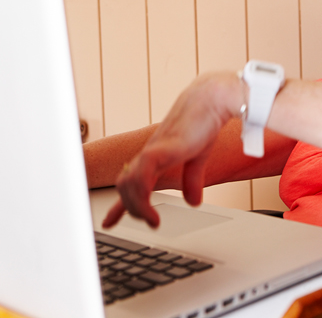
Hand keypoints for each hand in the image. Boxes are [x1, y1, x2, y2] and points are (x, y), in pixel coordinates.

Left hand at [102, 72, 242, 228]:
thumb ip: (192, 179)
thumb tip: (193, 201)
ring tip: (153, 220)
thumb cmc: (204, 121)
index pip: (130, 181)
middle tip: (149, 222)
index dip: (119, 204)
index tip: (109, 221)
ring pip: (128, 183)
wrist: (213, 99)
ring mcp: (153, 150)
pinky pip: (140, 176)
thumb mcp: (198, 157)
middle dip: (129, 208)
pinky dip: (142, 196)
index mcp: (156, 155)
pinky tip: (152, 209)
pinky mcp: (160, 149)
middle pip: (124, 184)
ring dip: (136, 206)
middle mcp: (149, 153)